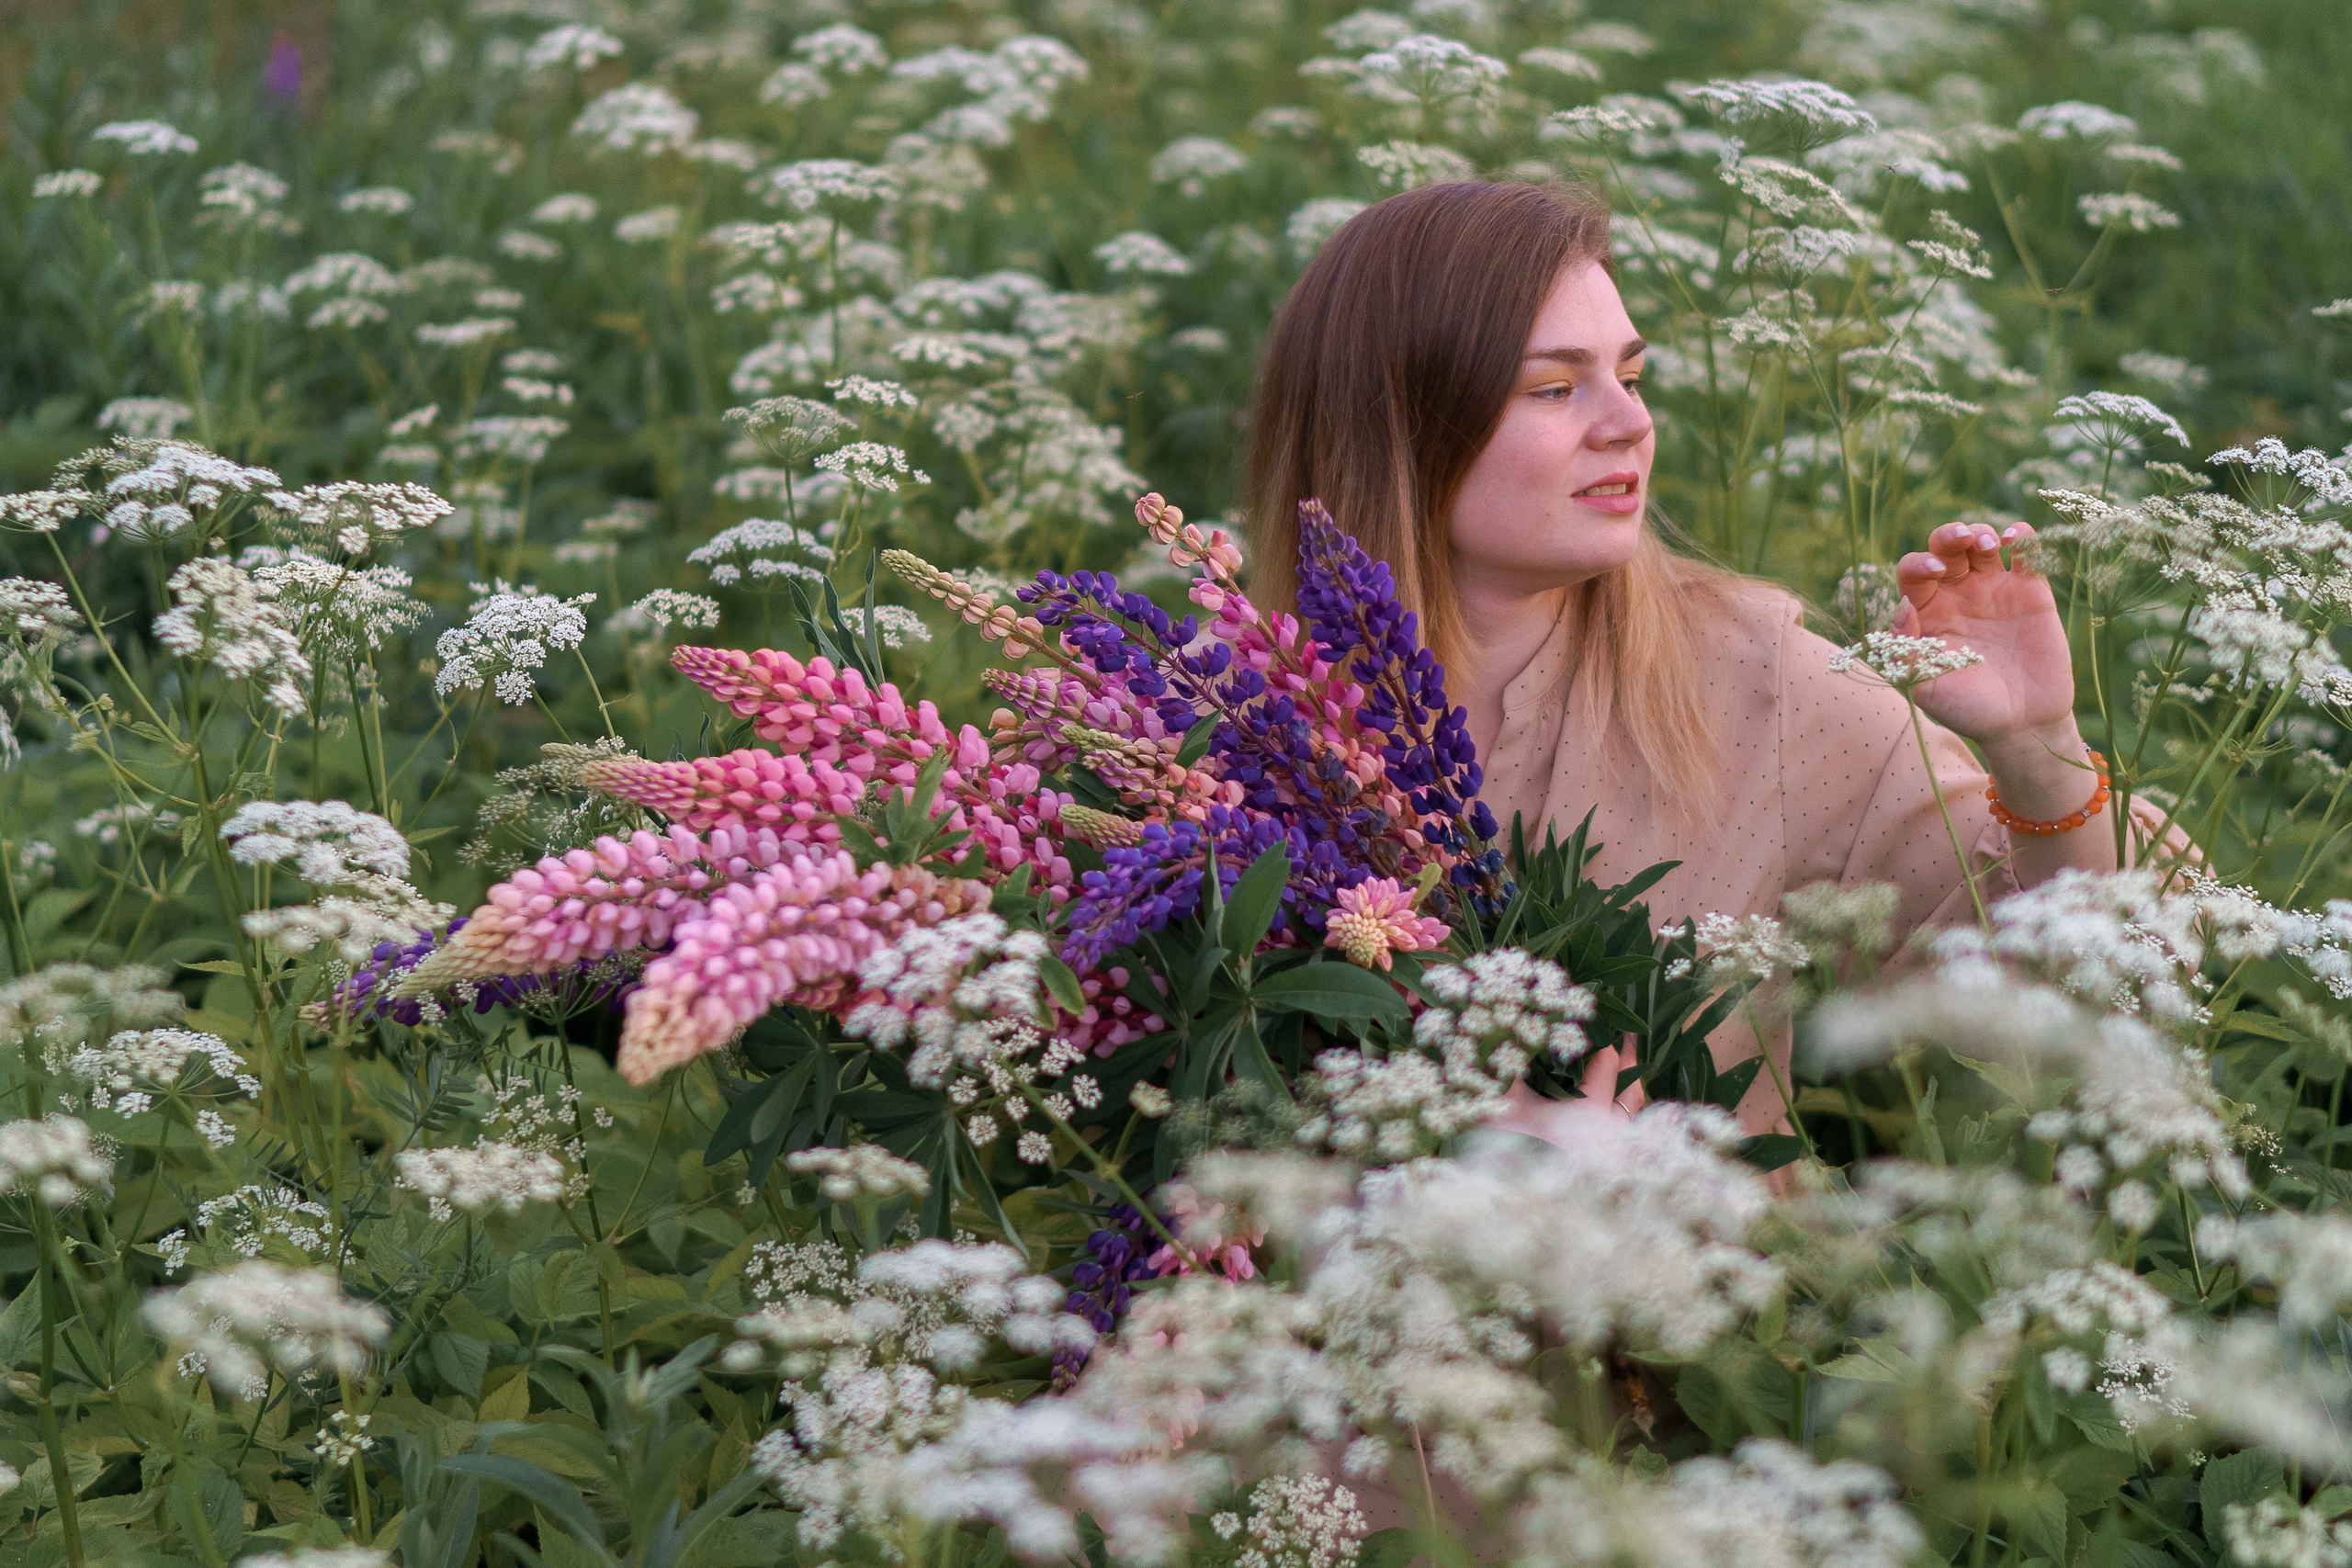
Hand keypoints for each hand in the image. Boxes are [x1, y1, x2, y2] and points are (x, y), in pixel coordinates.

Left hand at [1893, 519, 2076, 746]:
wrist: (2022, 724)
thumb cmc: (1967, 708)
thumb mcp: (1924, 685)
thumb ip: (1905, 648)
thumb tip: (1902, 605)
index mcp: (1928, 612)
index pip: (1913, 573)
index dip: (1920, 563)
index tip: (1934, 572)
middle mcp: (1958, 596)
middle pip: (1946, 549)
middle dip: (1949, 536)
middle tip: (1961, 540)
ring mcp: (1995, 591)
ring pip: (1981, 543)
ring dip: (1981, 533)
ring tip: (1989, 546)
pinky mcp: (2032, 592)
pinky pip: (2026, 553)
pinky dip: (2021, 536)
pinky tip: (2015, 540)